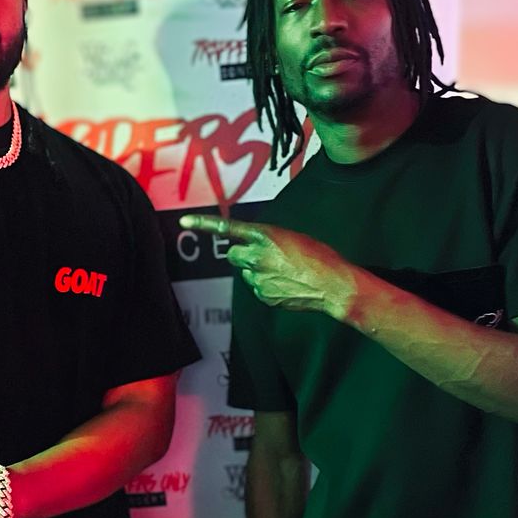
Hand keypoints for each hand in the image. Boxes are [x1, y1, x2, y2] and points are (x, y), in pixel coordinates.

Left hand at [178, 213, 356, 317]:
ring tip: (283, 272)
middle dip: (242, 255)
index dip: (204, 224)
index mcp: (264, 235)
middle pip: (233, 255)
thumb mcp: (294, 237)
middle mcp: (256, 256)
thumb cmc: (320, 257)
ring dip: (257, 271)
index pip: (228, 228)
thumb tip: (259, 246)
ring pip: (246, 273)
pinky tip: (285, 284)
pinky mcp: (263, 296)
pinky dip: (266, 286)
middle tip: (262, 256)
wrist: (332, 284)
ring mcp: (258, 278)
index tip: (185, 222)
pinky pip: (257, 288)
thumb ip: (270, 239)